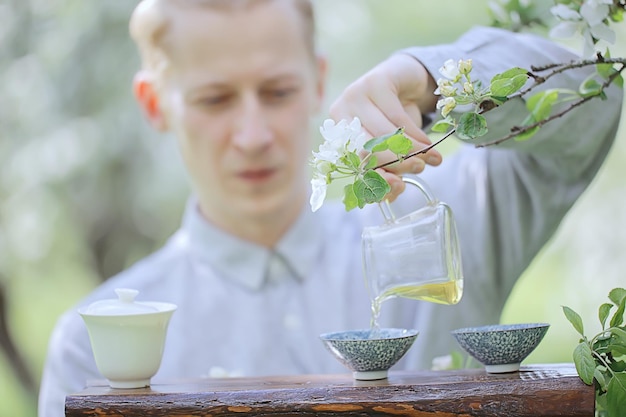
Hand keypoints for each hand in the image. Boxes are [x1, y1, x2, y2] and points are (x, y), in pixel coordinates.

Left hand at [329, 53, 441, 200]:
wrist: (405, 78)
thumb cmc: (395, 119)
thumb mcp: (392, 147)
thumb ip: (390, 170)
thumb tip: (392, 196)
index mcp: (338, 134)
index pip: (353, 164)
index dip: (375, 178)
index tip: (399, 187)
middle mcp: (340, 113)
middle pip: (365, 150)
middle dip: (395, 164)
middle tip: (419, 169)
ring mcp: (355, 94)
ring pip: (383, 135)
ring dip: (411, 150)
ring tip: (431, 158)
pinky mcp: (375, 82)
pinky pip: (397, 118)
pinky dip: (416, 134)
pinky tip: (428, 143)